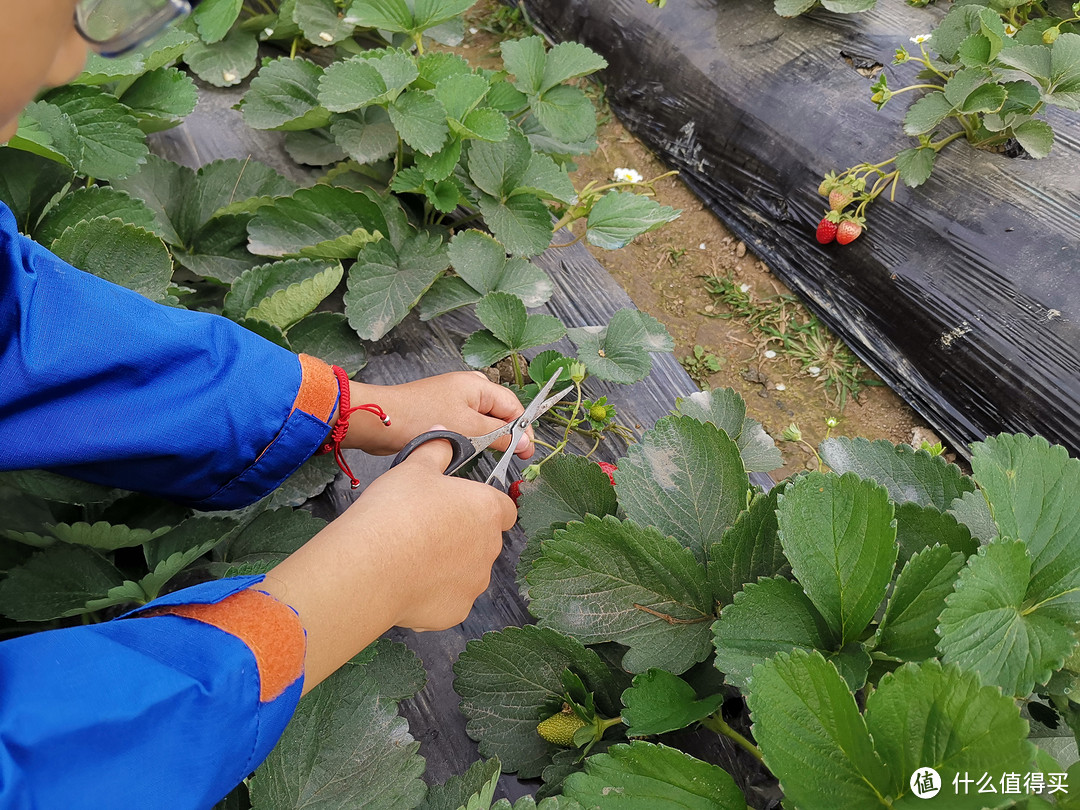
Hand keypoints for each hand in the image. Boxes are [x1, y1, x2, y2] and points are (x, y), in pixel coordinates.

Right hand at [258, 433, 515, 692]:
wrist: (371, 567)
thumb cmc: (397, 510)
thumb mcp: (414, 468)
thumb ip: (436, 450)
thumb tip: (444, 433)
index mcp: (488, 510)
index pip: (505, 508)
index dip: (483, 506)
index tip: (457, 506)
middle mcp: (490, 549)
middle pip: (484, 541)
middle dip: (462, 537)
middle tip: (425, 530)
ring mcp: (475, 584)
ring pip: (467, 572)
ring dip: (449, 567)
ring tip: (411, 558)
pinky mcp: (456, 612)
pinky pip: (448, 599)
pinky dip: (433, 594)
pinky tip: (405, 584)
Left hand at [338, 371, 535, 458]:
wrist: (379, 422)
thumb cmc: (420, 419)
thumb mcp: (469, 429)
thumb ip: (500, 435)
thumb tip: (525, 442)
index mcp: (477, 385)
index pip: (513, 406)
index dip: (523, 429)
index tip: (528, 451)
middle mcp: (467, 389)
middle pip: (499, 412)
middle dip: (505, 434)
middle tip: (511, 456)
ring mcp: (452, 400)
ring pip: (481, 422)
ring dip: (485, 439)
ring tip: (484, 454)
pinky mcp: (439, 414)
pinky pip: (465, 427)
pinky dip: (469, 439)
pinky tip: (465, 451)